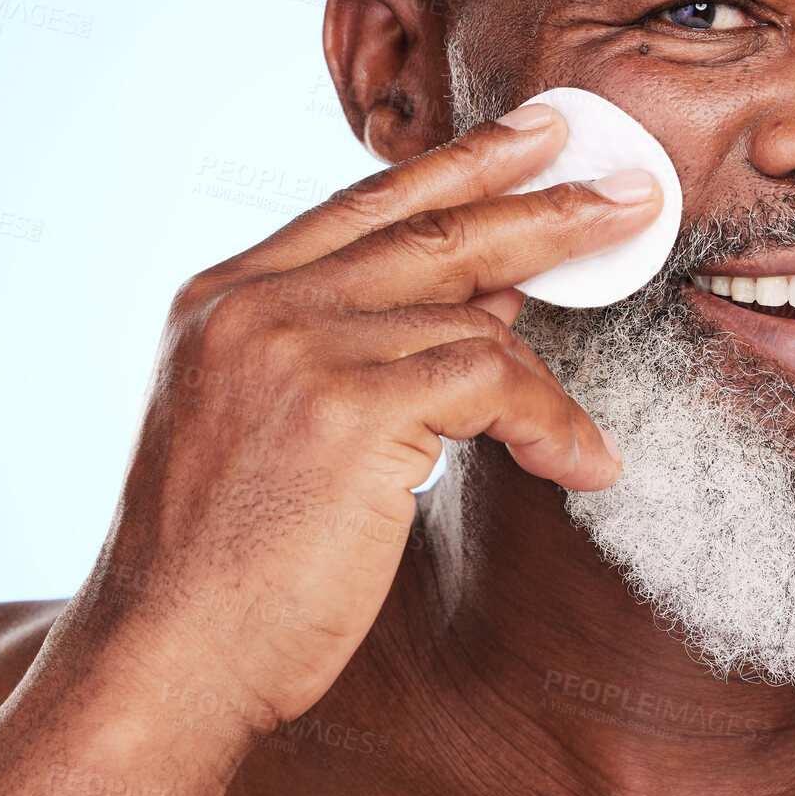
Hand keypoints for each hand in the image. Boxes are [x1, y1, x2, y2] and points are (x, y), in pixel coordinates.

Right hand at [88, 104, 661, 729]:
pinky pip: (492, 382)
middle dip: (543, 203)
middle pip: (431, 228)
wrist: (165, 661)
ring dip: (551, 367)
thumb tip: (484, 302)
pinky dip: (550, 422)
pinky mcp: (350, 408)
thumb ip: (355, 350)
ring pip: (472, 312)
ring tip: (592, 423)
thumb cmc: (224, 565)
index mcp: (226, 298)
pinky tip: (582, 463)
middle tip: (629, 188)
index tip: (535, 134)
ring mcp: (298, 347)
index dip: (460, 162)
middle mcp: (255, 304)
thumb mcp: (269, 426)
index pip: (365, 204)